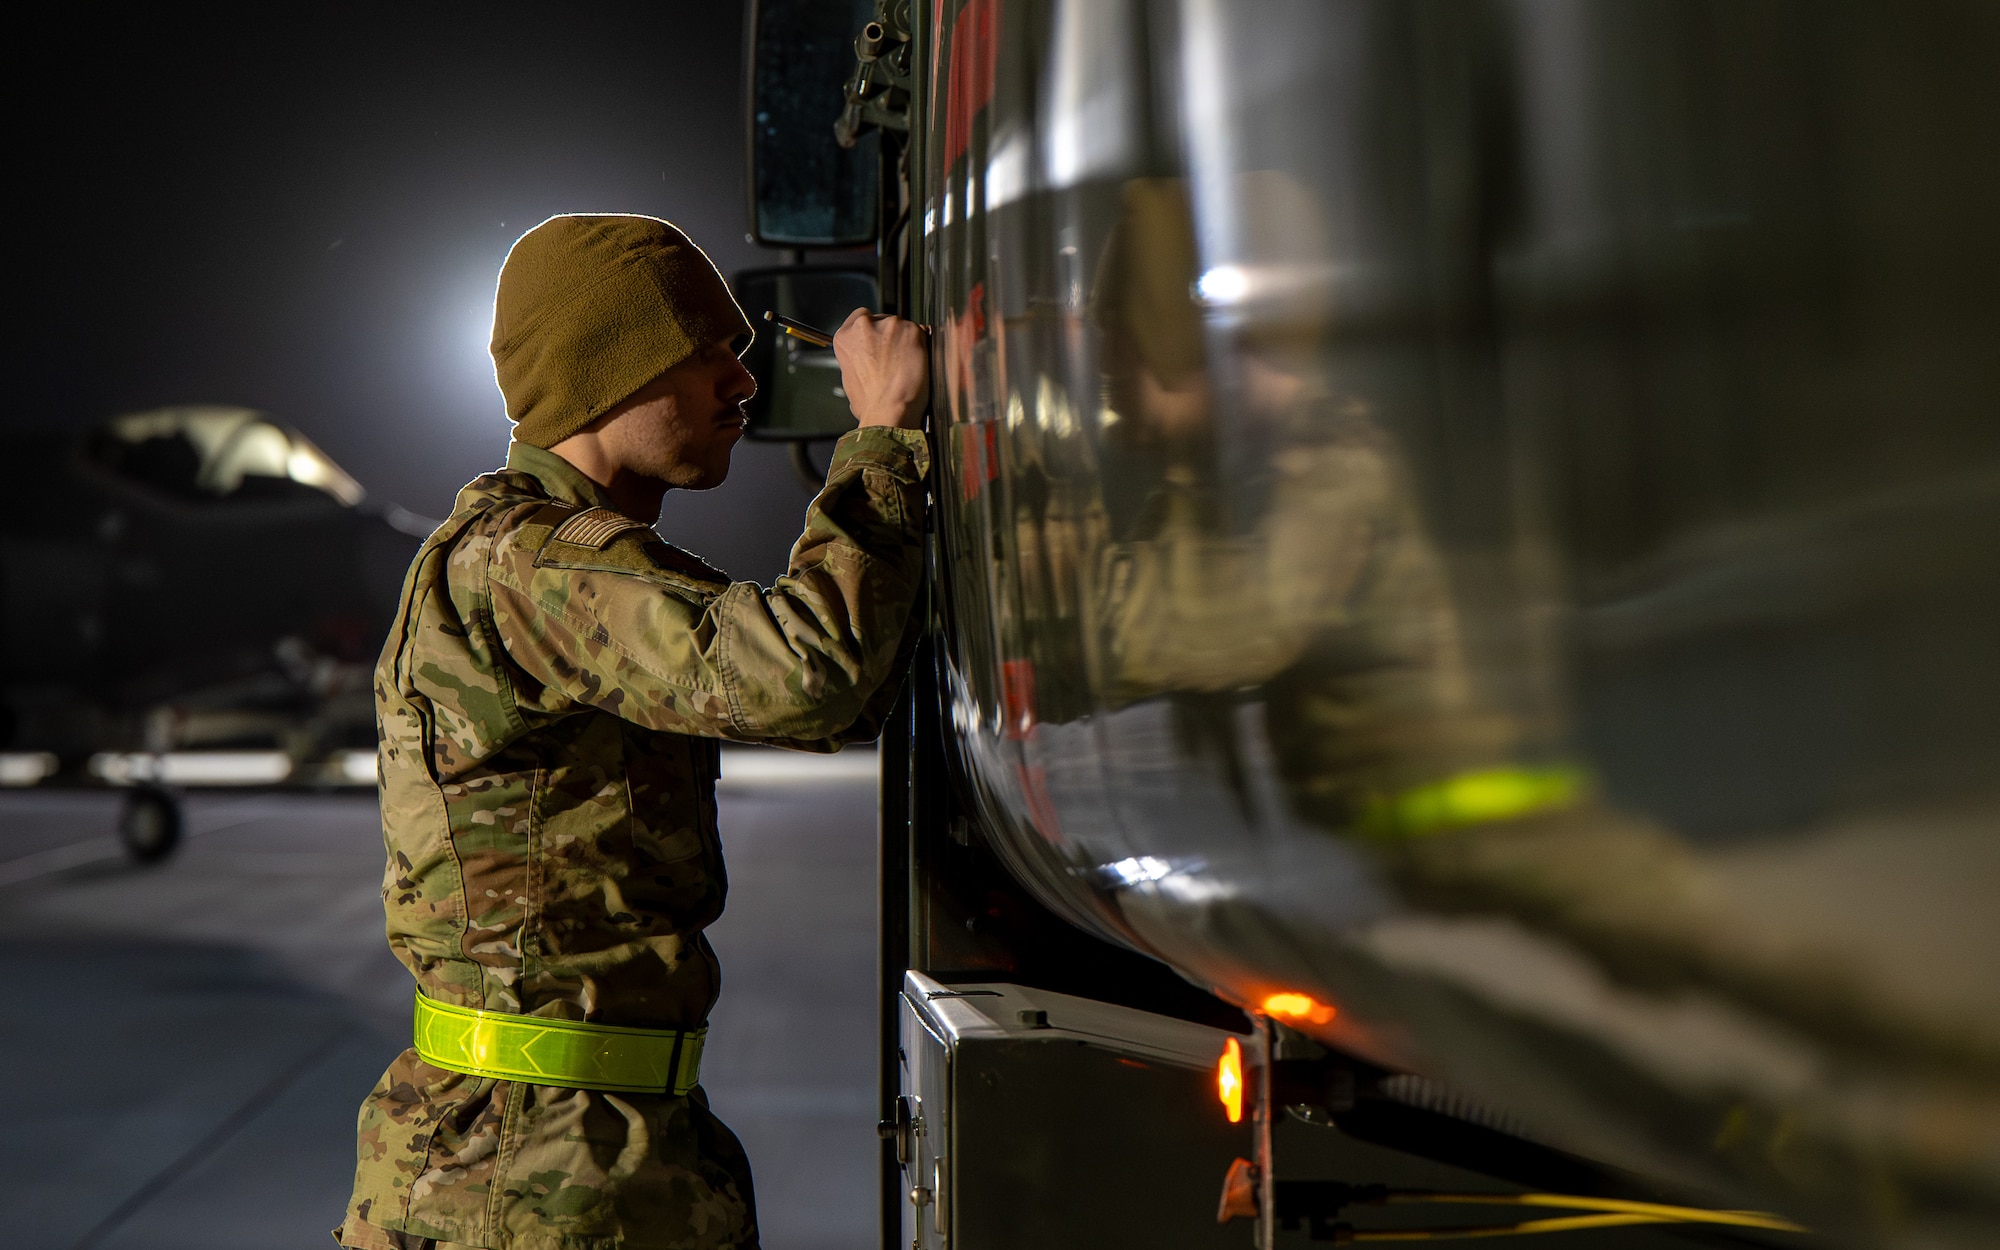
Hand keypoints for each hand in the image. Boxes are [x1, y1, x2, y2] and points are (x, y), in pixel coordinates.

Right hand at [833, 309, 928, 428]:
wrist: (888, 411)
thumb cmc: (870, 403)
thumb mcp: (850, 378)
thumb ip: (857, 358)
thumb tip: (868, 359)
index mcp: (845, 336)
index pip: (861, 317)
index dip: (873, 330)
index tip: (879, 340)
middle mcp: (864, 325)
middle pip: (883, 320)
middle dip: (890, 337)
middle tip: (895, 359)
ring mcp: (890, 325)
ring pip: (903, 327)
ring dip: (906, 341)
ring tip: (906, 366)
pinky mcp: (912, 330)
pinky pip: (922, 333)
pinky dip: (922, 346)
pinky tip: (917, 364)